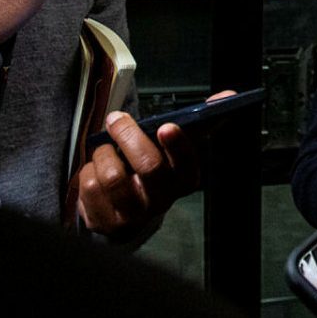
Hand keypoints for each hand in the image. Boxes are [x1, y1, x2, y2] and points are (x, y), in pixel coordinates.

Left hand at [76, 94, 231, 235]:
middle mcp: (161, 201)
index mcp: (182, 181)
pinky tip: (95, 172)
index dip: (178, 146)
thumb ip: (198, 123)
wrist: (125, 212)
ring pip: (114, 176)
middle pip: (149, 166)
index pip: (187, 166)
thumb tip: (228, 96)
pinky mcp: (104, 221)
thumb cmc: (152, 171)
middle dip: (129, 135)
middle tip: (116, 119)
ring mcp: (132, 214)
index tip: (167, 126)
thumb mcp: (173, 149)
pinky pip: (90, 187)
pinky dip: (88, 171)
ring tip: (105, 151)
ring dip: (103, 154)